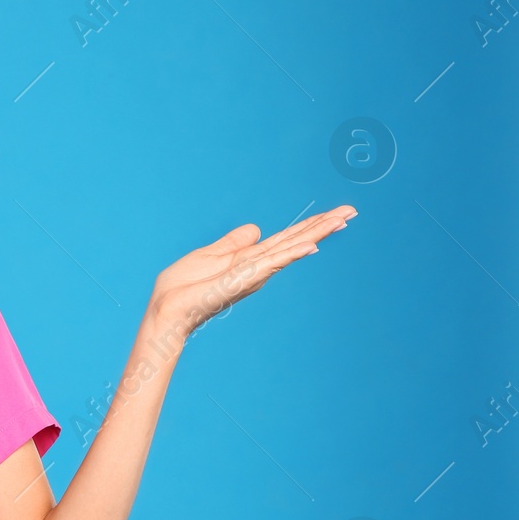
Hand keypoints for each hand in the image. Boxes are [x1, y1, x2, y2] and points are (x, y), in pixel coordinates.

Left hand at [149, 204, 356, 333]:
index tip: (336, 214)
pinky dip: (291, 255)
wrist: (166, 308)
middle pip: (295, 241)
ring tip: (342, 220)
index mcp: (249, 260)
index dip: (309, 226)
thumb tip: (256, 229)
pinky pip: (270, 264)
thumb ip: (233, 242)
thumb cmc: (183, 287)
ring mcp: (252, 274)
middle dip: (323, 227)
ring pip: (290, 249)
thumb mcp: (210, 254)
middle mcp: (257, 267)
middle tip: (352, 211)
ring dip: (316, 235)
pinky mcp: (242, 280)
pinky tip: (311, 247)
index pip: (285, 239)